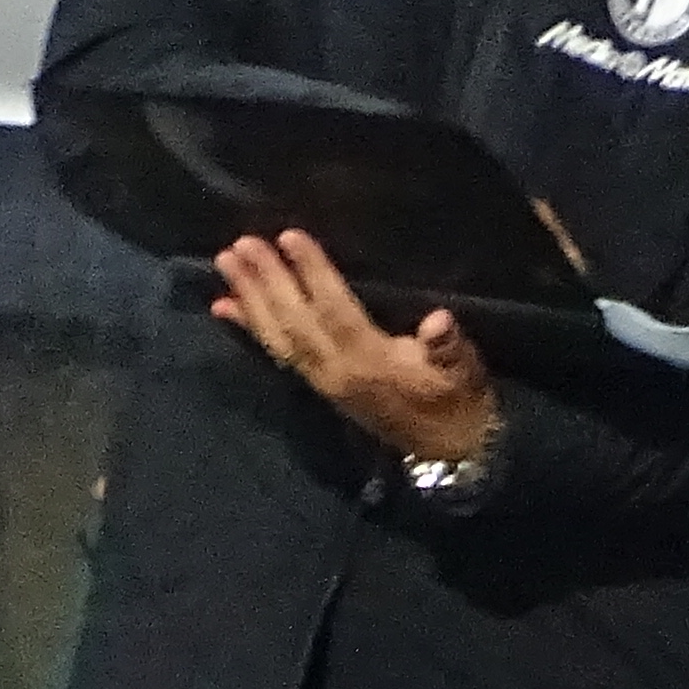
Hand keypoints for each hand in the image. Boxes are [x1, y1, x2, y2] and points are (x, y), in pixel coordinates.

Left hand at [208, 229, 499, 469]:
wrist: (448, 451)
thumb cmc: (458, 400)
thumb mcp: (465, 373)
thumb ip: (449, 349)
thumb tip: (439, 322)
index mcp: (372, 363)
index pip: (335, 311)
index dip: (313, 274)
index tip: (290, 237)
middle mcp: (336, 372)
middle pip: (294, 321)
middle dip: (266, 281)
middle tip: (241, 244)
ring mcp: (322, 381)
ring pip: (277, 336)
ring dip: (249, 298)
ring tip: (224, 262)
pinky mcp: (316, 385)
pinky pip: (276, 353)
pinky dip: (248, 328)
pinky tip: (223, 306)